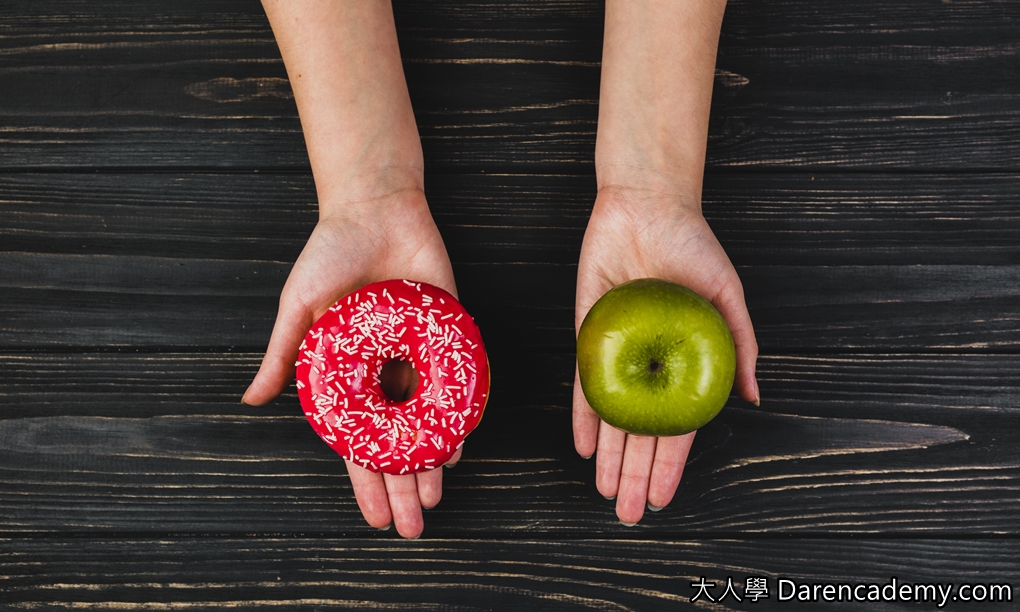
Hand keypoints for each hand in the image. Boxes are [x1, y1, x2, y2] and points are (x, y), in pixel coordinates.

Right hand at [242, 188, 460, 538]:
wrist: (375, 208)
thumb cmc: (330, 253)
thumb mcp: (299, 305)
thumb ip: (282, 354)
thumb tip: (251, 400)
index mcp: (348, 374)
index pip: (358, 441)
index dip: (366, 481)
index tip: (375, 517)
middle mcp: (385, 373)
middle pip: (397, 442)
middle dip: (404, 484)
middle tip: (415, 525)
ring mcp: (418, 357)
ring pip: (428, 423)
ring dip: (432, 461)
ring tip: (436, 496)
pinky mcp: (448, 335)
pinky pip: (456, 384)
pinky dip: (459, 415)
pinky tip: (460, 445)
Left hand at [573, 186, 758, 524]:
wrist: (646, 206)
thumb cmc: (693, 246)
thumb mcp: (727, 296)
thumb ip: (738, 345)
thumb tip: (753, 396)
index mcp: (685, 360)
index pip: (678, 425)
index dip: (670, 463)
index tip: (663, 497)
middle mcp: (650, 364)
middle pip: (642, 430)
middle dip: (636, 472)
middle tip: (627, 512)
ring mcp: (619, 352)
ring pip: (612, 416)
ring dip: (609, 455)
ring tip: (606, 491)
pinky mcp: (589, 334)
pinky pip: (583, 383)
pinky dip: (583, 415)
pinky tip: (584, 446)